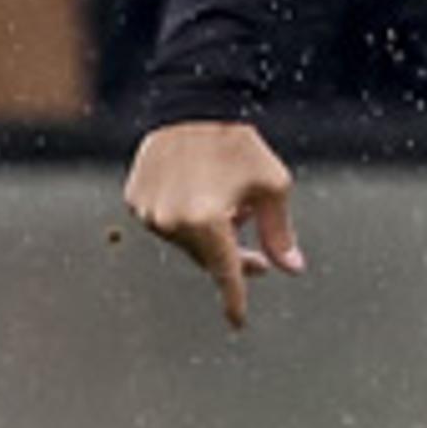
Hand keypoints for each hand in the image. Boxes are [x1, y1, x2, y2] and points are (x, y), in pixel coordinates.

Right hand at [123, 120, 303, 329]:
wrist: (193, 104)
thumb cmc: (240, 146)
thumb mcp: (273, 188)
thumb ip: (279, 234)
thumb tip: (291, 269)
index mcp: (207, 221)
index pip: (225, 273)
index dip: (234, 300)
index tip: (238, 323)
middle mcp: (171, 221)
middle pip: (207, 259)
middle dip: (233, 260)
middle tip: (259, 259)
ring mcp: (148, 211)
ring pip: (185, 242)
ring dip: (209, 236)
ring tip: (231, 207)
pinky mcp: (135, 199)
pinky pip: (164, 222)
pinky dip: (185, 219)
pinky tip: (203, 195)